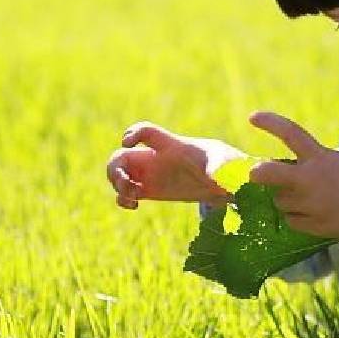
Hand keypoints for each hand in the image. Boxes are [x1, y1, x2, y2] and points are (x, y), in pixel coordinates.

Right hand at [106, 121, 246, 209]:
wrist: (222, 180)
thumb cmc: (222, 163)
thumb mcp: (223, 163)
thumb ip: (218, 167)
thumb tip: (217, 177)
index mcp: (171, 146)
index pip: (148, 132)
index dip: (133, 133)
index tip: (126, 143)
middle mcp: (155, 157)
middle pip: (121, 156)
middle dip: (115, 169)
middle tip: (127, 184)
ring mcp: (150, 174)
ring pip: (119, 174)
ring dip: (117, 185)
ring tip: (133, 198)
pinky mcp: (150, 190)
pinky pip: (126, 193)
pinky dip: (123, 199)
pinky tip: (134, 206)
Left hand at [247, 111, 338, 239]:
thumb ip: (315, 168)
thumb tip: (288, 182)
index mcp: (321, 157)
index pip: (290, 134)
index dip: (270, 123)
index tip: (253, 117)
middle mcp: (312, 179)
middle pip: (267, 174)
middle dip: (258, 174)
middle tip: (255, 174)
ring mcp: (312, 204)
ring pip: (281, 202)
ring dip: (288, 200)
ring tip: (309, 200)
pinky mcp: (317, 226)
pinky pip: (293, 223)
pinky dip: (298, 219)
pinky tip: (315, 215)